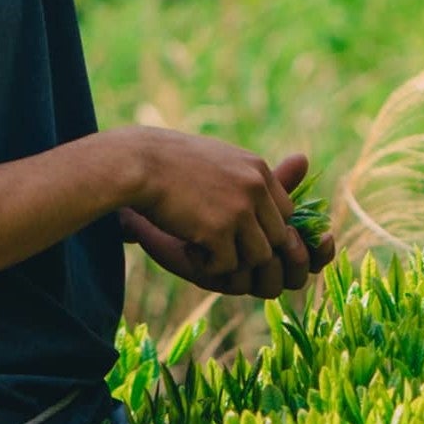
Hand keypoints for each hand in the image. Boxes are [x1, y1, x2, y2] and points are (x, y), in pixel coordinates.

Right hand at [115, 132, 335, 299]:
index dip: (264, 228)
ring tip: (204, 247)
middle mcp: (255, 187)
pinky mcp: (217, 230)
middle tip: (221, 244)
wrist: (136, 162)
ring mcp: (239, 209)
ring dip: (231, 259)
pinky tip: (188, 250)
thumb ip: (246, 176)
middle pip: (277, 238)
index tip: (238, 229)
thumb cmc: (171, 161)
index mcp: (258, 170)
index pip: (287, 212)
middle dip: (251, 248)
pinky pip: (227, 265)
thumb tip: (262, 198)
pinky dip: (207, 265)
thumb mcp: (219, 158)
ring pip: (257, 256)